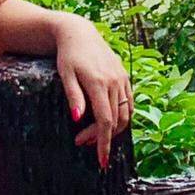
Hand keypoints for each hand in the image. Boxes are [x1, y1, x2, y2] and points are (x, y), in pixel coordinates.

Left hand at [58, 17, 131, 170]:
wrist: (79, 33)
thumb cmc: (68, 55)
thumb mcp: (65, 74)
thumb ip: (73, 96)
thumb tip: (77, 119)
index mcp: (99, 83)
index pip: (105, 121)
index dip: (103, 143)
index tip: (100, 161)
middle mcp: (115, 82)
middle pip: (115, 120)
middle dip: (101, 138)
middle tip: (82, 142)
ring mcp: (122, 79)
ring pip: (126, 114)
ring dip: (113, 129)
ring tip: (93, 135)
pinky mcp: (125, 77)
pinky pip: (129, 103)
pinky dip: (122, 116)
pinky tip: (108, 121)